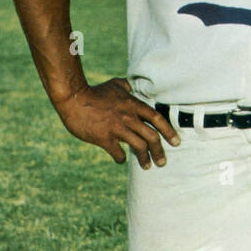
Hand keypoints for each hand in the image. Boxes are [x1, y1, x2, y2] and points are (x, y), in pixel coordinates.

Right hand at [55, 77, 179, 167]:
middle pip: (152, 137)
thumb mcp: (114, 85)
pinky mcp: (104, 138)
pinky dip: (121, 158)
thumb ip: (126, 86)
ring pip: (139, 147)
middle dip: (160, 151)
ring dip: (145, 159)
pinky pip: (118, 153)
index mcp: (133, 105)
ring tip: (147, 166)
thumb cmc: (94, 92)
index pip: (158, 119)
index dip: (169, 131)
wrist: (73, 98)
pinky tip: (121, 159)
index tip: (176, 142)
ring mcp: (117, 128)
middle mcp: (129, 117)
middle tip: (162, 161)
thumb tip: (131, 85)